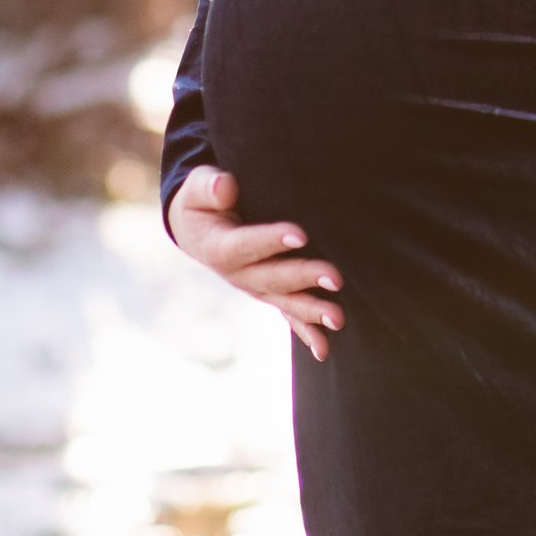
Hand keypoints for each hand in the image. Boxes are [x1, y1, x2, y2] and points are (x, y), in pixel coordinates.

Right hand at [167, 165, 345, 359]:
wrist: (197, 230)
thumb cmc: (202, 202)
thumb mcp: (198, 188)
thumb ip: (209, 186)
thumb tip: (225, 186)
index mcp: (220, 248)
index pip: (247, 245)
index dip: (271, 240)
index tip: (301, 234)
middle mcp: (238, 274)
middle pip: (273, 278)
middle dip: (304, 278)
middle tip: (335, 278)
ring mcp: (254, 287)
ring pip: (284, 301)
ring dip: (311, 310)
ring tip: (338, 318)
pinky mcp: (267, 293)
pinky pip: (287, 314)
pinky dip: (305, 332)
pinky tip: (323, 349)